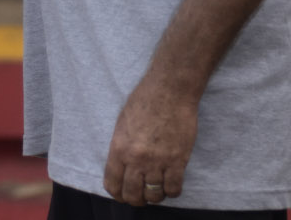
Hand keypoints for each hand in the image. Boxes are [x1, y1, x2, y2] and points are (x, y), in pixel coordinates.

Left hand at [103, 75, 197, 207]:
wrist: (170, 90)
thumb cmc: (145, 101)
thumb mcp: (122, 124)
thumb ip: (121, 148)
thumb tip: (122, 168)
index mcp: (119, 149)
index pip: (113, 184)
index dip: (118, 194)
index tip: (123, 195)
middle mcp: (136, 159)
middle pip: (132, 195)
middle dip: (136, 199)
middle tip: (141, 196)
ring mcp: (158, 161)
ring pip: (153, 195)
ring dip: (155, 197)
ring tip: (157, 190)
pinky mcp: (178, 160)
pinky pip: (173, 189)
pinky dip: (172, 191)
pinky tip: (171, 184)